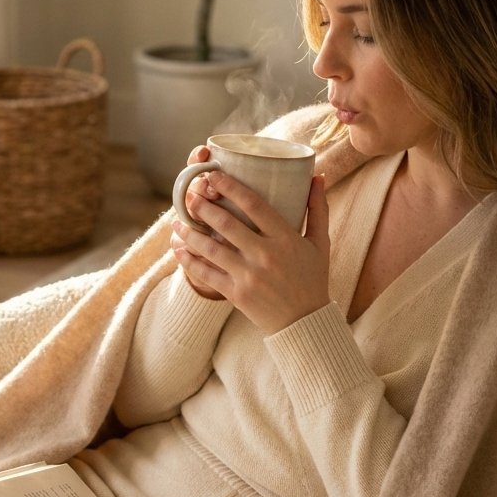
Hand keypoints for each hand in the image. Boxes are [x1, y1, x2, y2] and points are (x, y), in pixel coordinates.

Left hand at [170, 171, 330, 332]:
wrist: (305, 322)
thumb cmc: (312, 279)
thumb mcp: (320, 243)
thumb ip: (317, 209)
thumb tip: (318, 176)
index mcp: (285, 238)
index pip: (254, 205)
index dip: (231, 187)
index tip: (214, 175)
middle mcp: (265, 255)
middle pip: (227, 224)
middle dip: (204, 207)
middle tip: (190, 195)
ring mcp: (249, 275)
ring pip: (211, 248)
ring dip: (190, 232)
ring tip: (176, 221)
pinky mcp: (236, 294)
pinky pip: (206, 274)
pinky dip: (189, 261)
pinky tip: (178, 249)